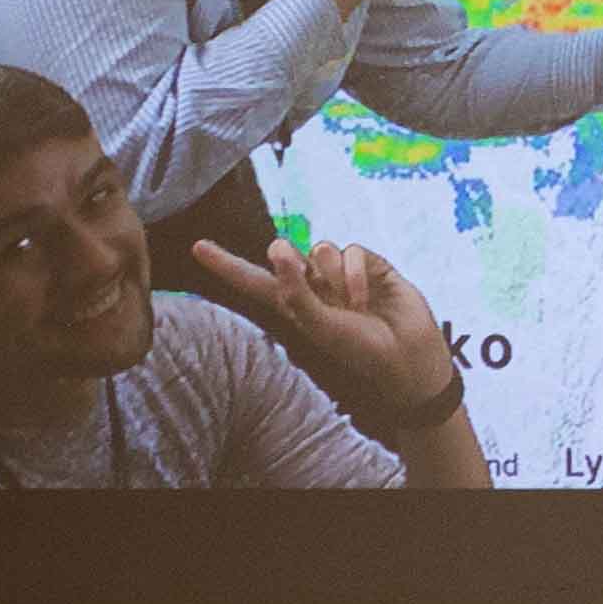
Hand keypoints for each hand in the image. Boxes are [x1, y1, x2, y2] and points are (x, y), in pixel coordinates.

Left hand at [192, 236, 459, 420]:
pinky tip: (367, 297)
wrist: (405, 356)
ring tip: (352, 306)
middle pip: (286, 252)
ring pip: (321, 249)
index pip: (251, 280)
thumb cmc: (359, 350)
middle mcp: (314, 285)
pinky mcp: (370, 263)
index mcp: (293, 305)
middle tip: (303, 281)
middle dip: (289, 261)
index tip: (197, 246)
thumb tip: (278, 249)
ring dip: (334, 278)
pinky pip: (352, 250)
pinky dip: (355, 274)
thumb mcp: (318, 327)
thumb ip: (294, 291)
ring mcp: (342, 272)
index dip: (225, 264)